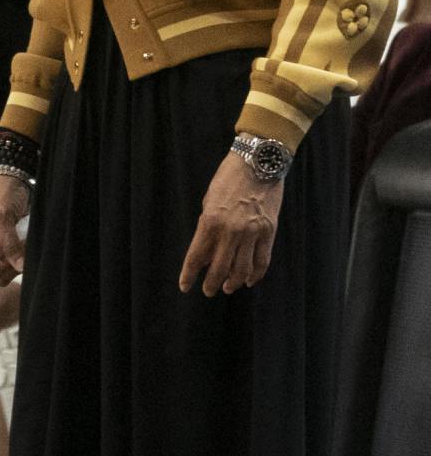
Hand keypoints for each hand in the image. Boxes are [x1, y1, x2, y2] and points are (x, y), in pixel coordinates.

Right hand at [0, 173, 29, 285]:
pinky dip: (28, 256)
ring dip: (21, 261)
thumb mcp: (1, 218)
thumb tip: (19, 267)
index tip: (5, 259)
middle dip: (10, 267)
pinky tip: (29, 242)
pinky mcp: (16, 247)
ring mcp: (3, 249)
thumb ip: (9, 243)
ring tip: (25, 242)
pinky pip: (21, 261)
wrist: (15, 182)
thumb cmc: (1, 196)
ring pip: (11, 270)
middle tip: (19, 251)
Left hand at [178, 151, 284, 294]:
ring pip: (242, 269)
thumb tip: (205, 255)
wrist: (256, 164)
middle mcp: (230, 232)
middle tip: (209, 291)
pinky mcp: (269, 232)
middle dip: (211, 283)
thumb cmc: (227, 180)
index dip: (189, 275)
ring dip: (233, 282)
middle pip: (219, 268)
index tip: (185, 287)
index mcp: (209, 222)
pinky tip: (249, 280)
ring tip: (228, 288)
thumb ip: (206, 229)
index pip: (196, 257)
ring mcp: (252, 233)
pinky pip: (262, 261)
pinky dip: (256, 274)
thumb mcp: (208, 202)